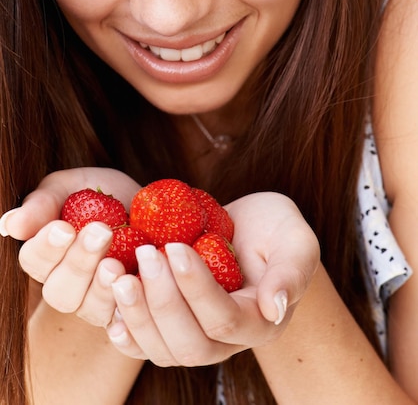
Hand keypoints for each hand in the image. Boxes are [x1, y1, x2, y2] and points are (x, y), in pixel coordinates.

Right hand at [1, 167, 140, 326]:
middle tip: (100, 232)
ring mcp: (95, 300)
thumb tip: (10, 224)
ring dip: (100, 287)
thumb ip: (44, 203)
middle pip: (58, 291)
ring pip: (88, 308)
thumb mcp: (75, 186)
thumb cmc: (107, 197)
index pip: (33, 260)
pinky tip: (134, 283)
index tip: (65, 228)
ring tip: (115, 263)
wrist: (154, 210)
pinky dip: (127, 305)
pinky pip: (121, 319)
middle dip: (78, 262)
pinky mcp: (125, 310)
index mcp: (48, 253)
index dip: (46, 247)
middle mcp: (66, 283)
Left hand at [106, 191, 319, 365]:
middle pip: (189, 344)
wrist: (250, 228)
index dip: (195, 288)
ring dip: (137, 315)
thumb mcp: (295, 240)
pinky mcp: (173, 328)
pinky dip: (126, 332)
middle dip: (162, 301)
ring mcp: (198, 339)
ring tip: (118, 275)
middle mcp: (228, 342)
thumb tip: (274, 307)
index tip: (174, 246)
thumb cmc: (276, 229)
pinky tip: (110, 309)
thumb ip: (292, 271)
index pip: (223, 320)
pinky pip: (146, 346)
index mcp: (260, 323)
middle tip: (145, 255)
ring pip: (163, 351)